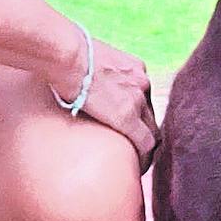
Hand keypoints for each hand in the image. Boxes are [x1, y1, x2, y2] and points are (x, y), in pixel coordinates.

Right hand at [50, 32, 158, 172]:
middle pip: (151, 114)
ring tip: (137, 160)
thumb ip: (99, 71)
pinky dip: (145, 157)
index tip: (134, 125)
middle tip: (136, 146)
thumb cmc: (69, 53)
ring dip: (145, 145)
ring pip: (152, 130)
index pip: (144, 97)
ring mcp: (137, 99)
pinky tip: (139, 167)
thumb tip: (84, 77)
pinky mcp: (127, 117)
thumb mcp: (94, 58)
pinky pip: (145, 143)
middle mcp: (142, 82)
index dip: (140, 114)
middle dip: (145, 130)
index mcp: (135, 68)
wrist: (68, 55)